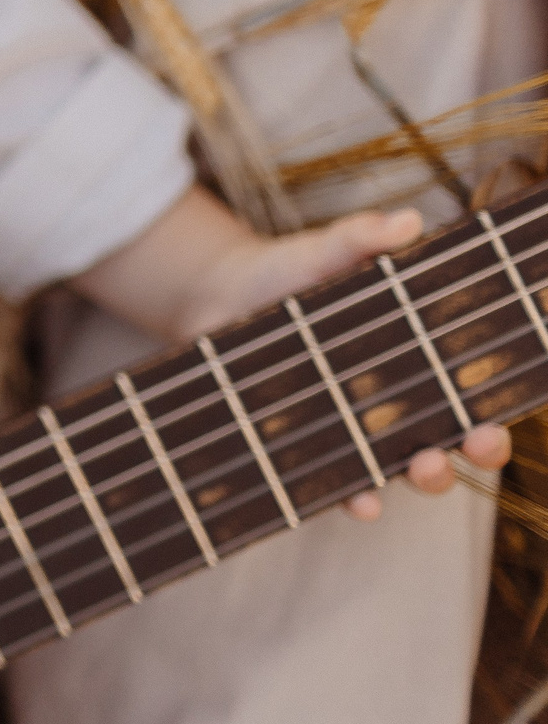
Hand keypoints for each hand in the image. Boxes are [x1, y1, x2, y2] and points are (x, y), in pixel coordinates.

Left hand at [171, 205, 511, 520]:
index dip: (500, 403)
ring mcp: (356, 428)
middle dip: (478, 446)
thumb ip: (361, 238)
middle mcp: (397, 400)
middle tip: (480, 437)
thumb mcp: (323, 251)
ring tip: (426, 465)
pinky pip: (341, 484)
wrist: (215, 297)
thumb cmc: (287, 271)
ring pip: (409, 466)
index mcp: (416, 354)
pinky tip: (364, 502)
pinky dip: (358, 498)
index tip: (508, 407)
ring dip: (429, 474)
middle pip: (457, 434)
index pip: (475, 385)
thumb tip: (407, 221)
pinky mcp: (310, 445)